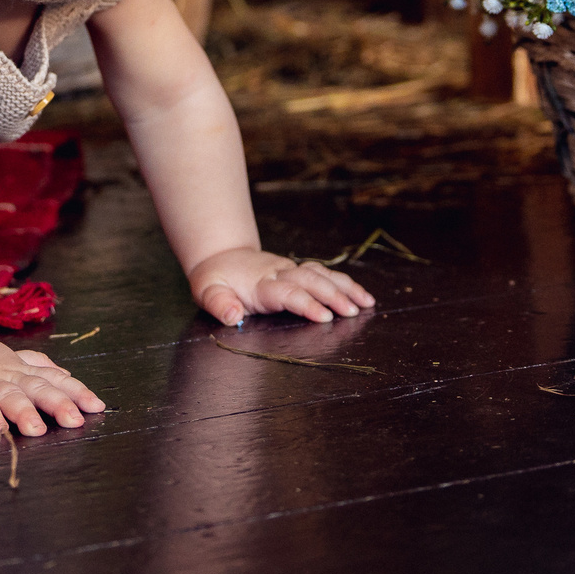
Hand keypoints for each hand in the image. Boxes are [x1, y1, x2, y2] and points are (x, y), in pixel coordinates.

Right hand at [0, 333, 105, 435]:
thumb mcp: (7, 359)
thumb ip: (36, 366)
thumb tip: (66, 373)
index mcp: (20, 371)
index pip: (53, 380)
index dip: (76, 392)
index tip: (97, 406)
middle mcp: (7, 375)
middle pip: (36, 388)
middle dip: (57, 403)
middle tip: (74, 421)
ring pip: (8, 395)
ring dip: (23, 411)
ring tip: (36, 429)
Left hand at [188, 246, 375, 327]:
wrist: (222, 257)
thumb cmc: (215, 279)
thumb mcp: (207, 291)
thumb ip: (219, 304)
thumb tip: (233, 316)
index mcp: (260, 283)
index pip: (287, 292)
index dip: (306, 303)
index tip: (324, 317)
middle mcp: (280, 273)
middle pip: (311, 280)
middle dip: (333, 295)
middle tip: (352, 312)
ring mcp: (291, 270)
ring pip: (322, 274)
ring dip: (345, 288)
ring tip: (367, 303)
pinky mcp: (298, 271)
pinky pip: (325, 274)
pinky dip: (345, 283)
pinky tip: (363, 296)